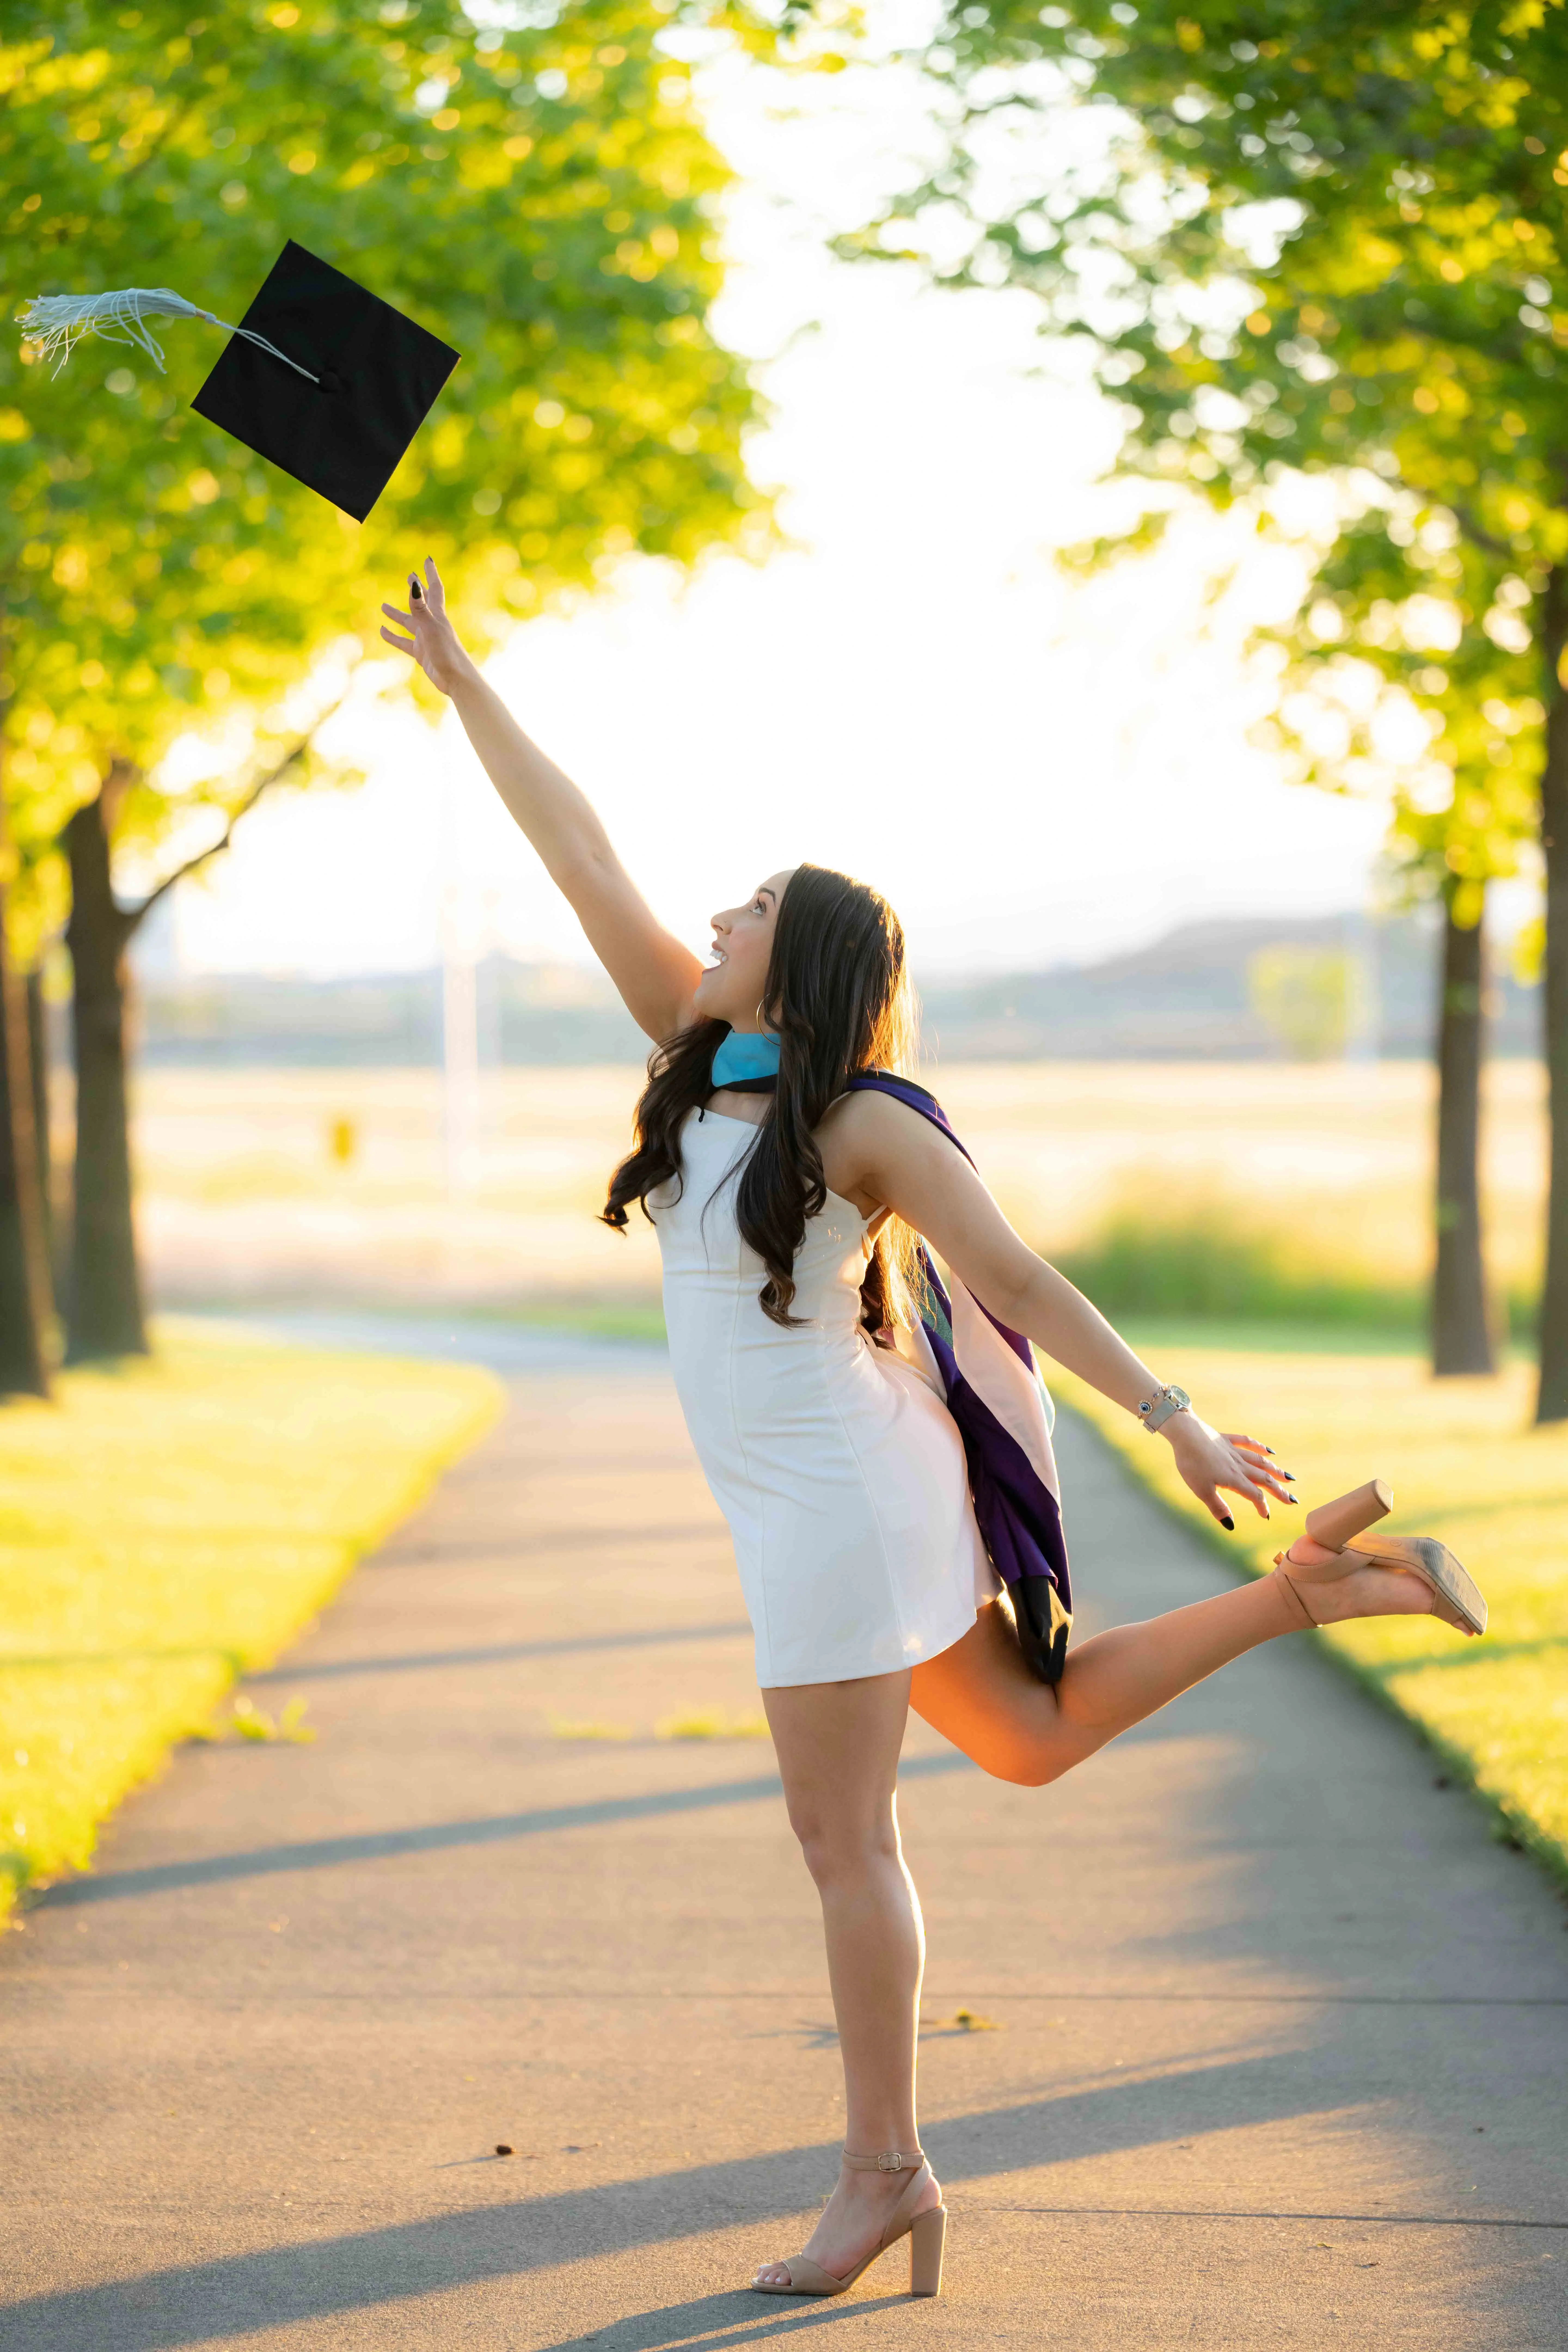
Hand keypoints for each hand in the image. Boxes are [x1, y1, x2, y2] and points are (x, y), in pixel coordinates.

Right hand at [379, 556, 473, 696]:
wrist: (456, 680)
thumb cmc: (447, 653)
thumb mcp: (430, 628)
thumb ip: (420, 608)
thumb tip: (414, 585)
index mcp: (438, 615)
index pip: (434, 588)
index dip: (430, 574)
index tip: (427, 559)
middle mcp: (432, 624)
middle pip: (423, 602)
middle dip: (417, 588)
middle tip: (410, 575)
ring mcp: (426, 638)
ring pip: (409, 622)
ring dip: (397, 614)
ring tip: (383, 606)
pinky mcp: (421, 652)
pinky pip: (404, 642)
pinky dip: (393, 637)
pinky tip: (382, 631)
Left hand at [1164, 1413, 1295, 1530]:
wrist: (1184, 1433)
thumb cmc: (1191, 1464)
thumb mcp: (1201, 1490)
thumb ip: (1218, 1508)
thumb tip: (1231, 1526)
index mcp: (1233, 1479)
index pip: (1254, 1495)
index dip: (1261, 1506)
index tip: (1266, 1516)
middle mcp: (1238, 1465)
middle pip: (1264, 1479)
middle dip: (1279, 1490)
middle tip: (1292, 1499)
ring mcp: (1233, 1450)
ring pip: (1259, 1461)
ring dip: (1275, 1470)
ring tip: (1288, 1477)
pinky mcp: (1226, 1439)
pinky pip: (1247, 1443)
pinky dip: (1259, 1447)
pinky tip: (1268, 1451)